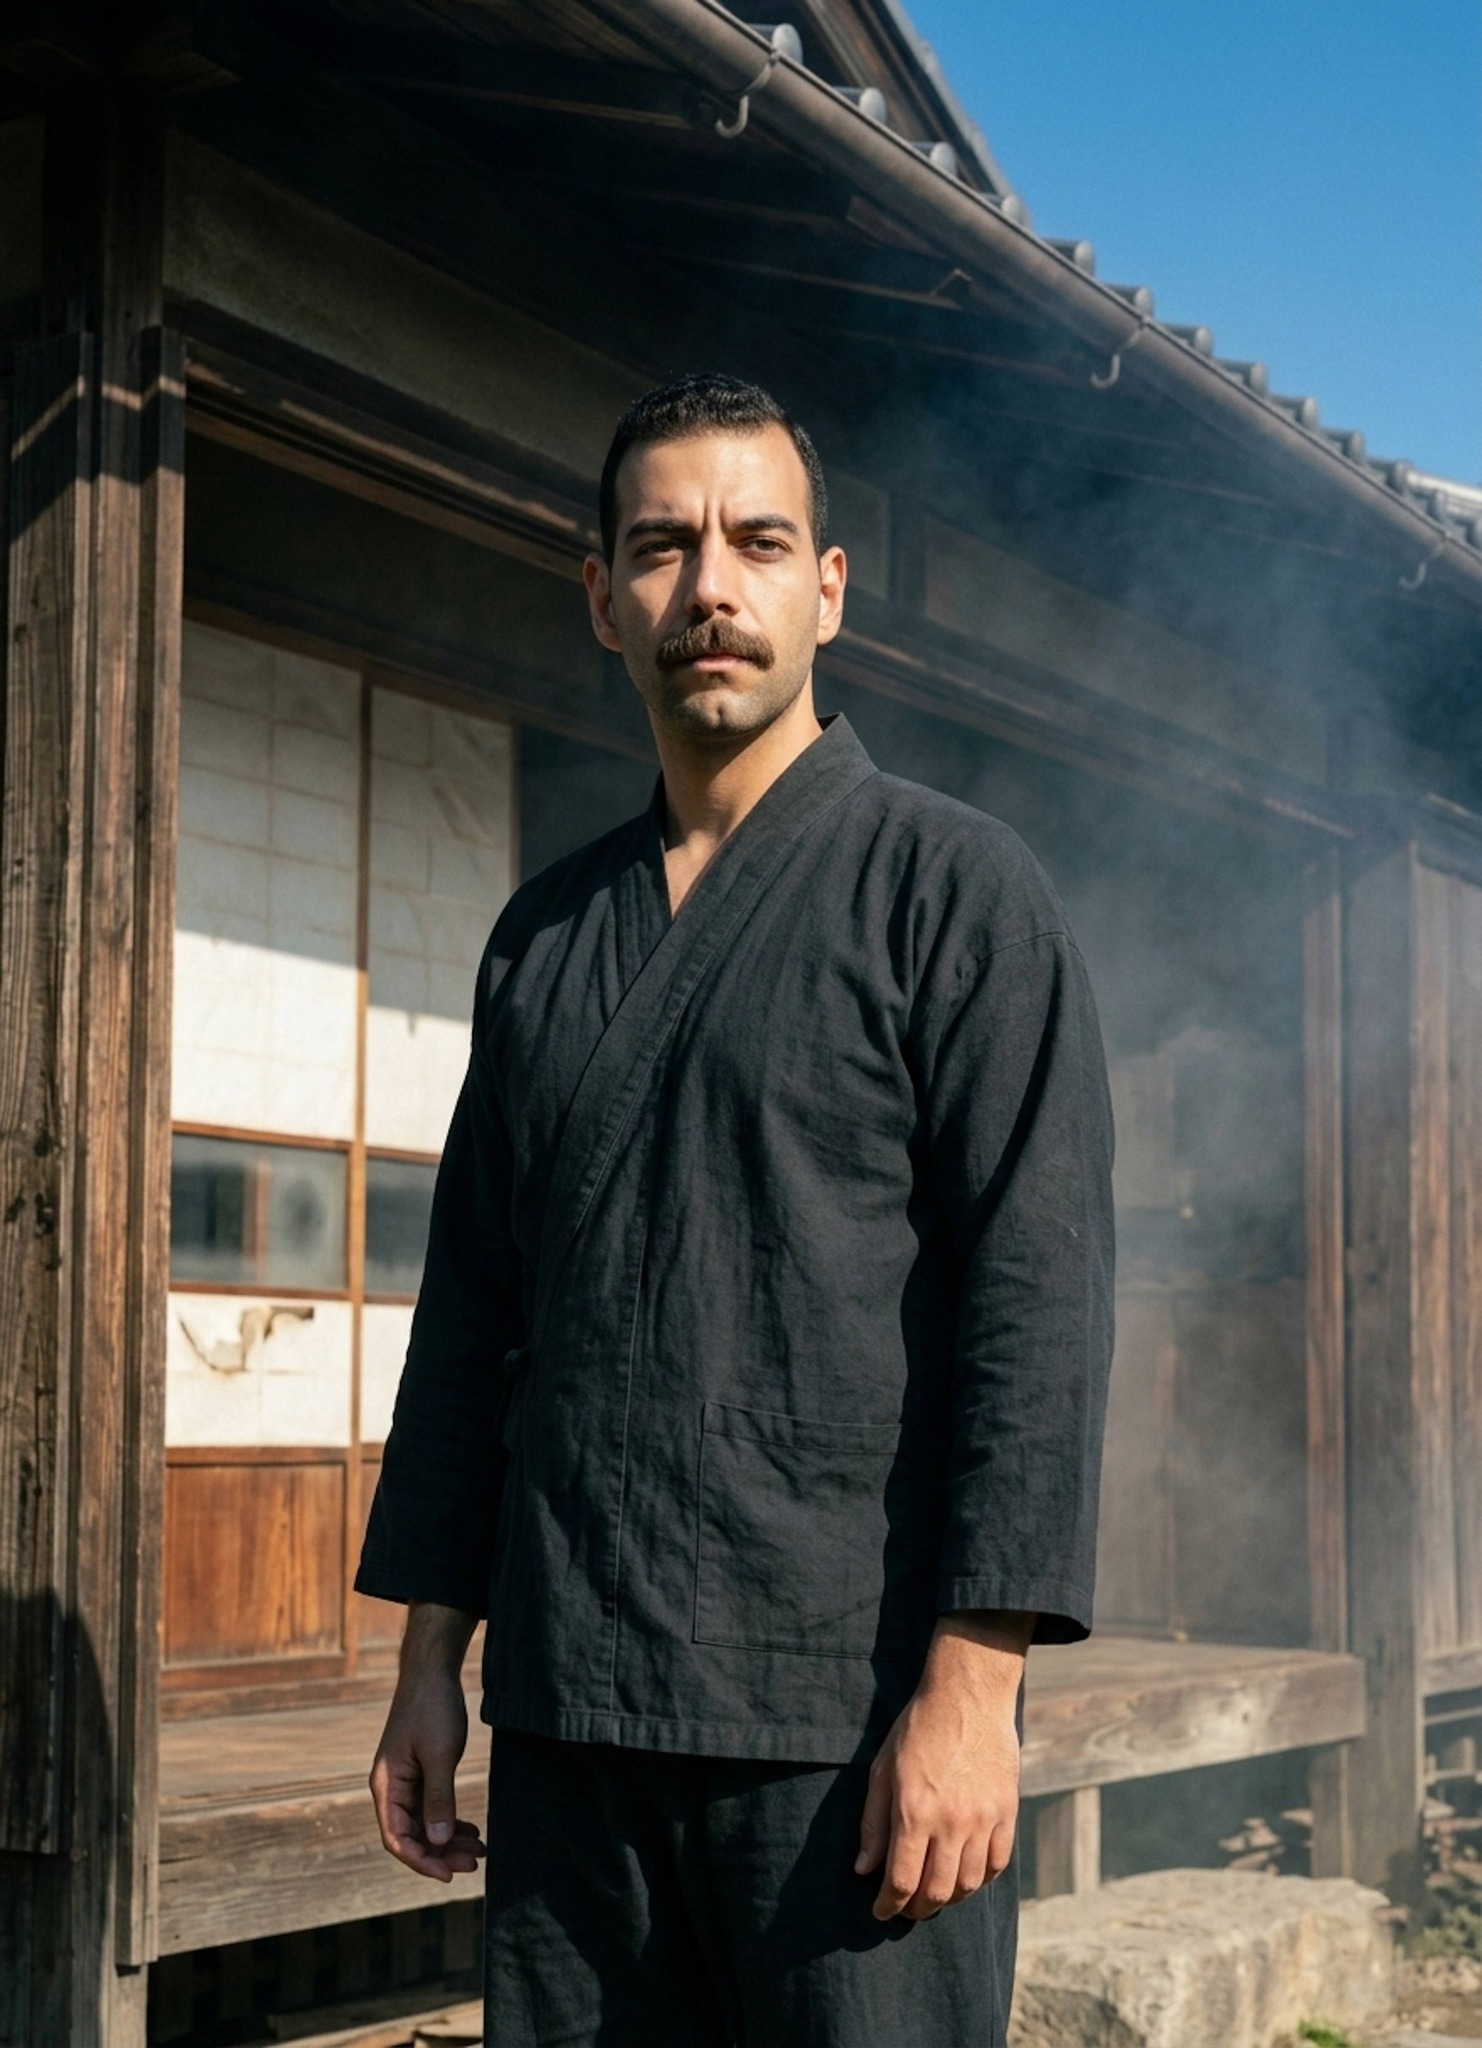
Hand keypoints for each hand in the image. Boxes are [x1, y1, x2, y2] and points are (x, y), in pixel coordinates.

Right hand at [369, 1602, 485, 1882]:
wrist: (432, 1672)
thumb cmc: (432, 1708)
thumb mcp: (440, 1754)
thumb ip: (439, 1798)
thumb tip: (439, 1841)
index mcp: (387, 1786)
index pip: (397, 1839)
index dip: (421, 1861)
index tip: (449, 1875)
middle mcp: (392, 1789)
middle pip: (412, 1836)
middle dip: (442, 1853)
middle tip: (474, 1863)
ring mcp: (405, 1781)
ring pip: (424, 1824)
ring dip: (448, 1840)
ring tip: (478, 1850)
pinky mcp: (420, 1773)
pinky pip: (431, 1808)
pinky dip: (450, 1821)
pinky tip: (471, 1829)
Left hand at [855, 1610, 1031, 1920]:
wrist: (968, 1696)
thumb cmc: (917, 1729)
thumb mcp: (883, 1770)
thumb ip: (873, 1823)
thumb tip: (864, 1870)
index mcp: (914, 1811)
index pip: (901, 1880)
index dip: (888, 1905)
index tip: (881, 1910)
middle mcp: (951, 1822)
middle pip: (936, 1892)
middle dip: (916, 1909)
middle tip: (906, 1908)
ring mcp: (983, 1819)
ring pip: (968, 1885)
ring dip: (948, 1899)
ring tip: (934, 1894)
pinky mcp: (1007, 1813)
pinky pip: (996, 1865)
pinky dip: (979, 1880)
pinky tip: (965, 1876)